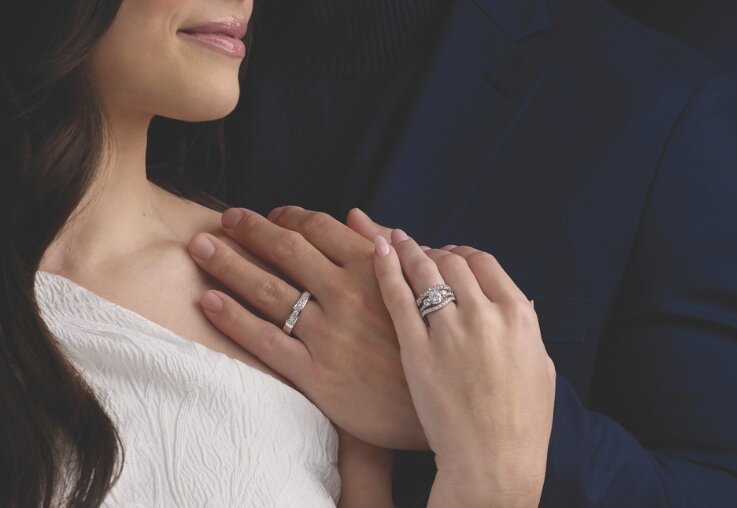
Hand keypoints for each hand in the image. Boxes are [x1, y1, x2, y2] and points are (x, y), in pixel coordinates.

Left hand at [187, 206, 425, 449]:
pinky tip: (210, 301)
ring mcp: (329, 335)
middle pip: (287, 251)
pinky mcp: (316, 374)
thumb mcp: (421, 290)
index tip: (270, 215)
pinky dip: (234, 319)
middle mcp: (348, 295)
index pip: (320, 228)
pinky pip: (266, 341)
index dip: (288, 216)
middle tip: (225, 220)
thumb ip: (387, 251)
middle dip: (250, 231)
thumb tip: (355, 216)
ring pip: (268, 291)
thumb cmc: (432, 346)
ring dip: (229, 264)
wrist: (439, 408)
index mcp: (375, 270)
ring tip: (201, 249)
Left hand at [370, 229, 555, 507]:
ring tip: (392, 240)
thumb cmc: (522, 424)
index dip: (465, 254)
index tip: (452, 255)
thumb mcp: (541, 369)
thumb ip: (529, 332)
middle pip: (454, 262)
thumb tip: (524, 306)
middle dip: (434, 251)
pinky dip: (386, 268)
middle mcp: (486, 314)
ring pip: (425, 271)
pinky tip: (377, 252)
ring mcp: (450, 330)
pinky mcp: (417, 350)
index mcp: (519, 316)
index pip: (486, 263)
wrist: (494, 460)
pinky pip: (398, 297)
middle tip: (418, 250)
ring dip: (408, 250)